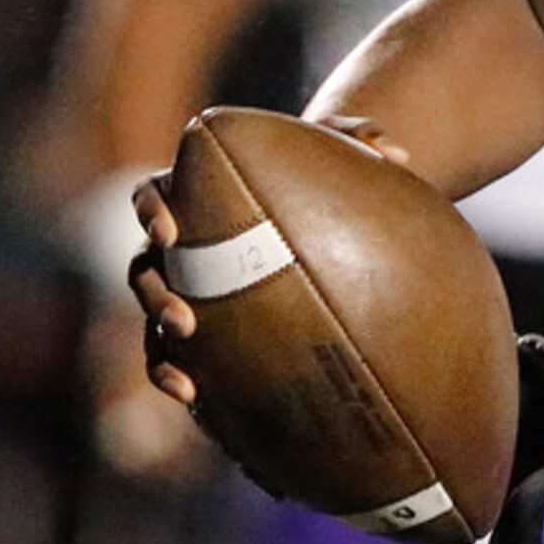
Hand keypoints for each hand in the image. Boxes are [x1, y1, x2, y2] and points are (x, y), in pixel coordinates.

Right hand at [126, 113, 410, 412]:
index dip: (151, 213)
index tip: (169, 231)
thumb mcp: (338, 147)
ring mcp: (181, 290)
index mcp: (191, 196)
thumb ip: (360, 139)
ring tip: (188, 385)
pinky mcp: (198, 329)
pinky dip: (184, 381)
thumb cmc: (316, 173)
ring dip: (162, 352)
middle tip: (184, 318)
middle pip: (144, 270)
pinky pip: (181, 360)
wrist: (315, 212)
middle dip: (155, 297)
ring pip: (152, 325)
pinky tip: (200, 404)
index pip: (152, 196)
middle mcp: (175, 249)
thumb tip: (400, 157)